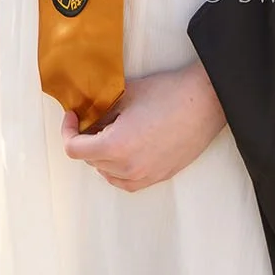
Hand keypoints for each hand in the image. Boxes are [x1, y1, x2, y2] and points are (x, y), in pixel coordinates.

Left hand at [60, 62, 226, 189]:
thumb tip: (86, 115)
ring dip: (101, 155)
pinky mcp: (158, 177)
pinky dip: (117, 169)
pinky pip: (125, 182)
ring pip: (106, 173)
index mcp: (115, 146)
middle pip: (90, 160)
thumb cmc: (168, 94)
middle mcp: (127, 168)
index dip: (68, 130)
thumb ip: (101, 109)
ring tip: (112, 132)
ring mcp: (144, 176)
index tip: (74, 116)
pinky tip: (125, 149)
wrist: (205, 103)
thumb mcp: (126, 93)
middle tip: (95, 118)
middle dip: (86, 139)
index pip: (75, 149)